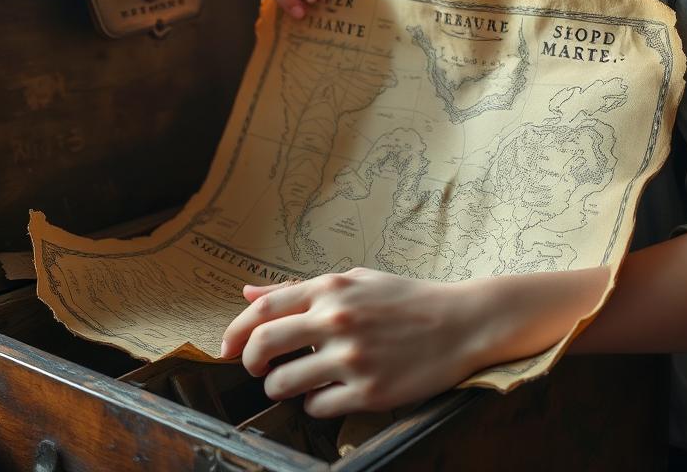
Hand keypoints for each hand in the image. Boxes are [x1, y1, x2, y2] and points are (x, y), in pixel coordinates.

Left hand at [219, 269, 481, 417]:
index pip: (264, 308)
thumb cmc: (405, 299)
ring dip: (279, 387)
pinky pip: (317, 406)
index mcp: (331, 289)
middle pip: (264, 344)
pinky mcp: (369, 391)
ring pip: (284, 383)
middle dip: (249, 362)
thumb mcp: (354, 281)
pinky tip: (328, 393)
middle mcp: (337, 320)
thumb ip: (301, 289)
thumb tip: (248, 293)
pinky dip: (314, 403)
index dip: (236, 330)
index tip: (226, 347)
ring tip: (295, 383)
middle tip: (255, 369)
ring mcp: (352, 358)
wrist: (460, 322)